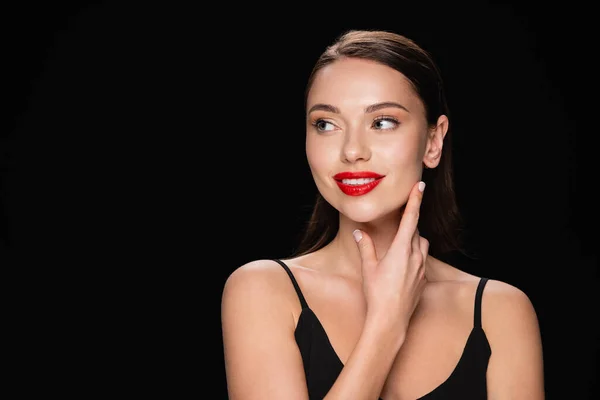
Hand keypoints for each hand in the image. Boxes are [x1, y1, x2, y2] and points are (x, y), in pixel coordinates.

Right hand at [353, 180, 428, 332]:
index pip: (410, 219)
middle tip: (401, 219)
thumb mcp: (368, 268)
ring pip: (422, 245)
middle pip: (416, 231)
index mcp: (400, 250)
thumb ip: (365, 246)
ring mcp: (421, 269)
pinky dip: (415, 256)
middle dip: (409, 224)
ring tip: (400, 244)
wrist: (391, 320)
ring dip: (413, 240)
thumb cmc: (377, 294)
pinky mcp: (423, 280)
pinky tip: (403, 265)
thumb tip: (359, 232)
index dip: (415, 201)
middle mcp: (415, 257)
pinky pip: (422, 261)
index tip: (419, 186)